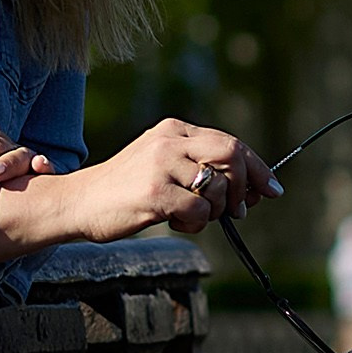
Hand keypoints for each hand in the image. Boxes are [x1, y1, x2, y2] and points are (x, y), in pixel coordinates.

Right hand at [98, 119, 278, 238]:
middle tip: (239, 209)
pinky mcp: (155, 192)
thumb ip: (202, 169)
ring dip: (215, 211)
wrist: (80, 201)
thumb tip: (254, 190)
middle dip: (245, 185)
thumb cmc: (126, 189)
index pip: (230, 142)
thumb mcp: (163, 165)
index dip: (257, 167)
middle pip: (232, 154)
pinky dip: (197, 223)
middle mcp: (169, 141)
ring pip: (217, 186)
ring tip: (191, 216)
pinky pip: (200, 210)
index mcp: (173, 130)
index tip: (271, 189)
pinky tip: (177, 221)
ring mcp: (161, 165)